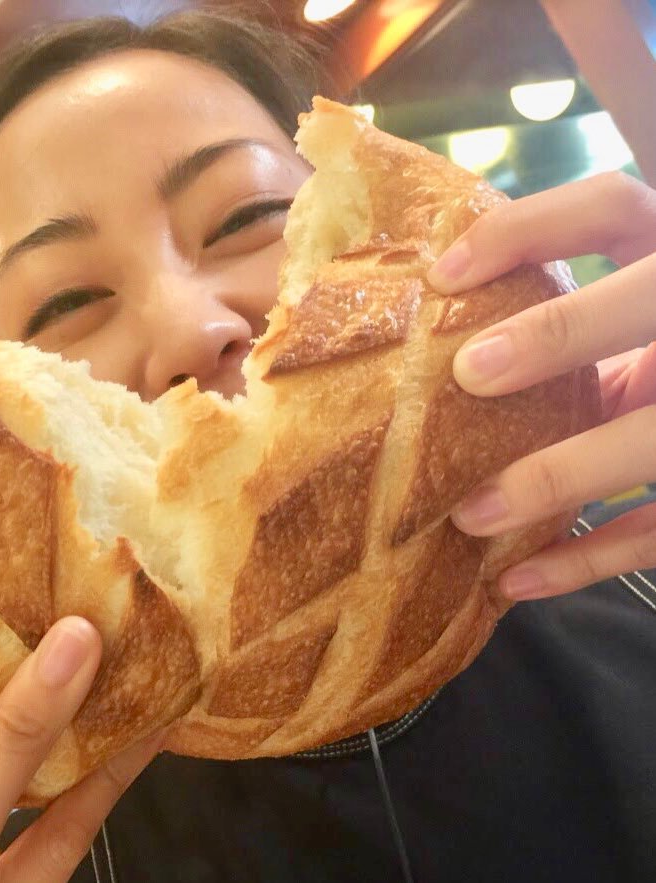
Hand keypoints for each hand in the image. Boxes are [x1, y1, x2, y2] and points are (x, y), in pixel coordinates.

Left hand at [426, 171, 655, 599]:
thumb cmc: (633, 350)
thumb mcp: (619, 316)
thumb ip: (554, 311)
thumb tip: (420, 317)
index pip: (610, 207)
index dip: (526, 230)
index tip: (438, 276)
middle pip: (648, 303)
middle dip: (562, 333)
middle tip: (469, 374)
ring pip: (652, 438)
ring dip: (561, 477)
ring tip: (470, 516)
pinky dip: (591, 559)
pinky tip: (518, 582)